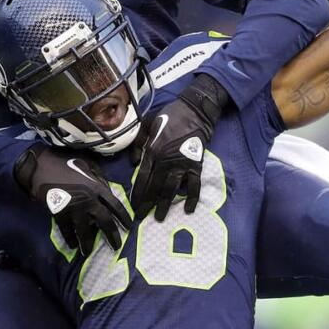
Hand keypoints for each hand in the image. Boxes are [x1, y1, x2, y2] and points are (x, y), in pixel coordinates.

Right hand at [14, 145, 129, 255]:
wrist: (41, 167)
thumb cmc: (64, 163)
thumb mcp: (87, 165)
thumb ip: (98, 177)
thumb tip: (107, 188)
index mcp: (96, 187)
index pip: (115, 205)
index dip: (124, 216)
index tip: (129, 226)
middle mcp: (88, 200)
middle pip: (104, 221)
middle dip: (111, 235)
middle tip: (116, 246)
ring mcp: (74, 208)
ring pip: (84, 230)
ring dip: (87, 243)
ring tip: (87, 252)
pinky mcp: (60, 213)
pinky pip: (67, 230)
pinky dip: (69, 238)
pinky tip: (72, 245)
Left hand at [130, 74, 229, 220]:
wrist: (194, 111)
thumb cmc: (169, 117)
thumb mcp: (147, 125)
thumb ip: (138, 144)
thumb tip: (133, 163)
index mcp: (153, 152)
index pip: (142, 178)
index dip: (138, 194)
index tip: (134, 206)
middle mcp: (166, 161)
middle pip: (155, 187)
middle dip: (148, 204)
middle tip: (142, 217)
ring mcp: (182, 164)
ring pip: (171, 189)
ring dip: (165, 205)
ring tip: (160, 217)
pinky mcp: (196, 165)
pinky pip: (194, 185)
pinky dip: (192, 198)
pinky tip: (189, 209)